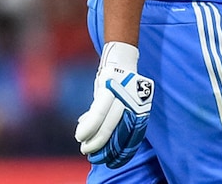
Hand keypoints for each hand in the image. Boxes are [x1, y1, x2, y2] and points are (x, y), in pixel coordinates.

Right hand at [75, 41, 153, 167]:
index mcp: (141, 110)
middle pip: (118, 131)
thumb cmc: (118, 86)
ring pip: (106, 123)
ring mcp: (121, 95)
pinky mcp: (108, 88)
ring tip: (84, 146)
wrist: (120, 59)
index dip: (122, 152)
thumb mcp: (118, 104)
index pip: (134, 137)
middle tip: (91, 155)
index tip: (112, 162)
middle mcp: (134, 103)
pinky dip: (88, 126)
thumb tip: (90, 134)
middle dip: (104, 147)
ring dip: (93, 138)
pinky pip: (97, 113)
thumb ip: (109, 119)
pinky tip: (80, 135)